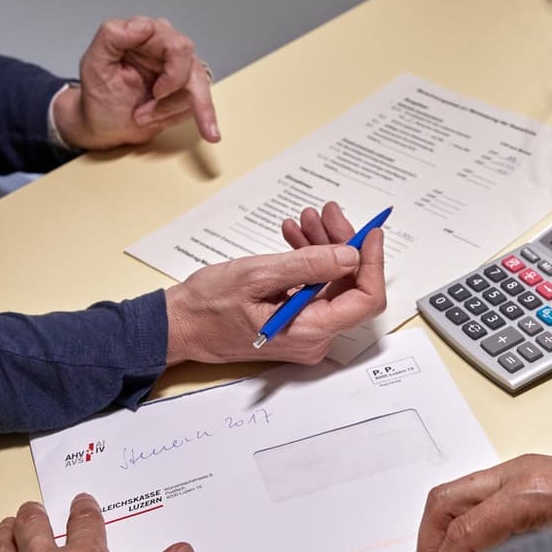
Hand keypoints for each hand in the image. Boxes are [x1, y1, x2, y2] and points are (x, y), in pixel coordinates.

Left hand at [53, 16, 219, 149]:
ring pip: (198, 91)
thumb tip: (143, 25)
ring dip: (170, 112)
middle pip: (194, 70)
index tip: (157, 94)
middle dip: (173, 101)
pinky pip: (197, 105)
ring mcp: (180, 68)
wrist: (105, 125)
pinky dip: (174, 118)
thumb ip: (112, 35)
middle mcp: (167, 47)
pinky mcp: (187, 87)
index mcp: (146, 35)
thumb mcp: (94, 64)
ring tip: (142, 118)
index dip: (173, 74)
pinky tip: (153, 119)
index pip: (178, 46)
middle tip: (144, 115)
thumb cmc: (99, 96)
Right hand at [164, 202, 386, 364]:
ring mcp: (305, 332)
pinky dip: (309, 261)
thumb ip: (308, 266)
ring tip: (306, 219)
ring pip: (332, 283)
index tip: (369, 232)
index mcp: (309, 331)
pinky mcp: (296, 323)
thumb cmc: (208, 307)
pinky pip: (314, 289)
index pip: (364, 300)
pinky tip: (295, 237)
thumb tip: (350, 255)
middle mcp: (313, 338)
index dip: (372, 262)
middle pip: (349, 286)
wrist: (179, 325)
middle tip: (327, 213)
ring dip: (323, 248)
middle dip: (342, 245)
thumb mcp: (258, 276)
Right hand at [417, 454, 551, 551]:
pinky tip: (481, 550)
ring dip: (445, 530)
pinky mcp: (532, 473)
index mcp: (536, 492)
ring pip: (459, 493)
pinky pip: (480, 493)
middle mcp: (524, 472)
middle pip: (446, 501)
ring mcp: (525, 468)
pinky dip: (466, 520)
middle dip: (430, 543)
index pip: (465, 532)